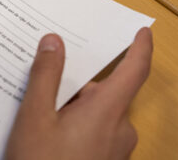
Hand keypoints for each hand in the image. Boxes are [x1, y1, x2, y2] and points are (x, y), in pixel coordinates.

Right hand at [5, 27, 151, 159]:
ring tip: (39, 115)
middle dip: (79, 84)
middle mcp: (121, 130)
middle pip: (106, 92)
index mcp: (108, 111)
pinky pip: (96, 133)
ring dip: (74, 108)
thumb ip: (46, 76)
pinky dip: (77, 126)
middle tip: (46, 81)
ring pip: (99, 113)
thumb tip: (54, 42)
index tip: (142, 31)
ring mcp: (116, 151)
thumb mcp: (35, 117)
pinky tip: (48, 136)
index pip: (135, 70)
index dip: (141, 47)